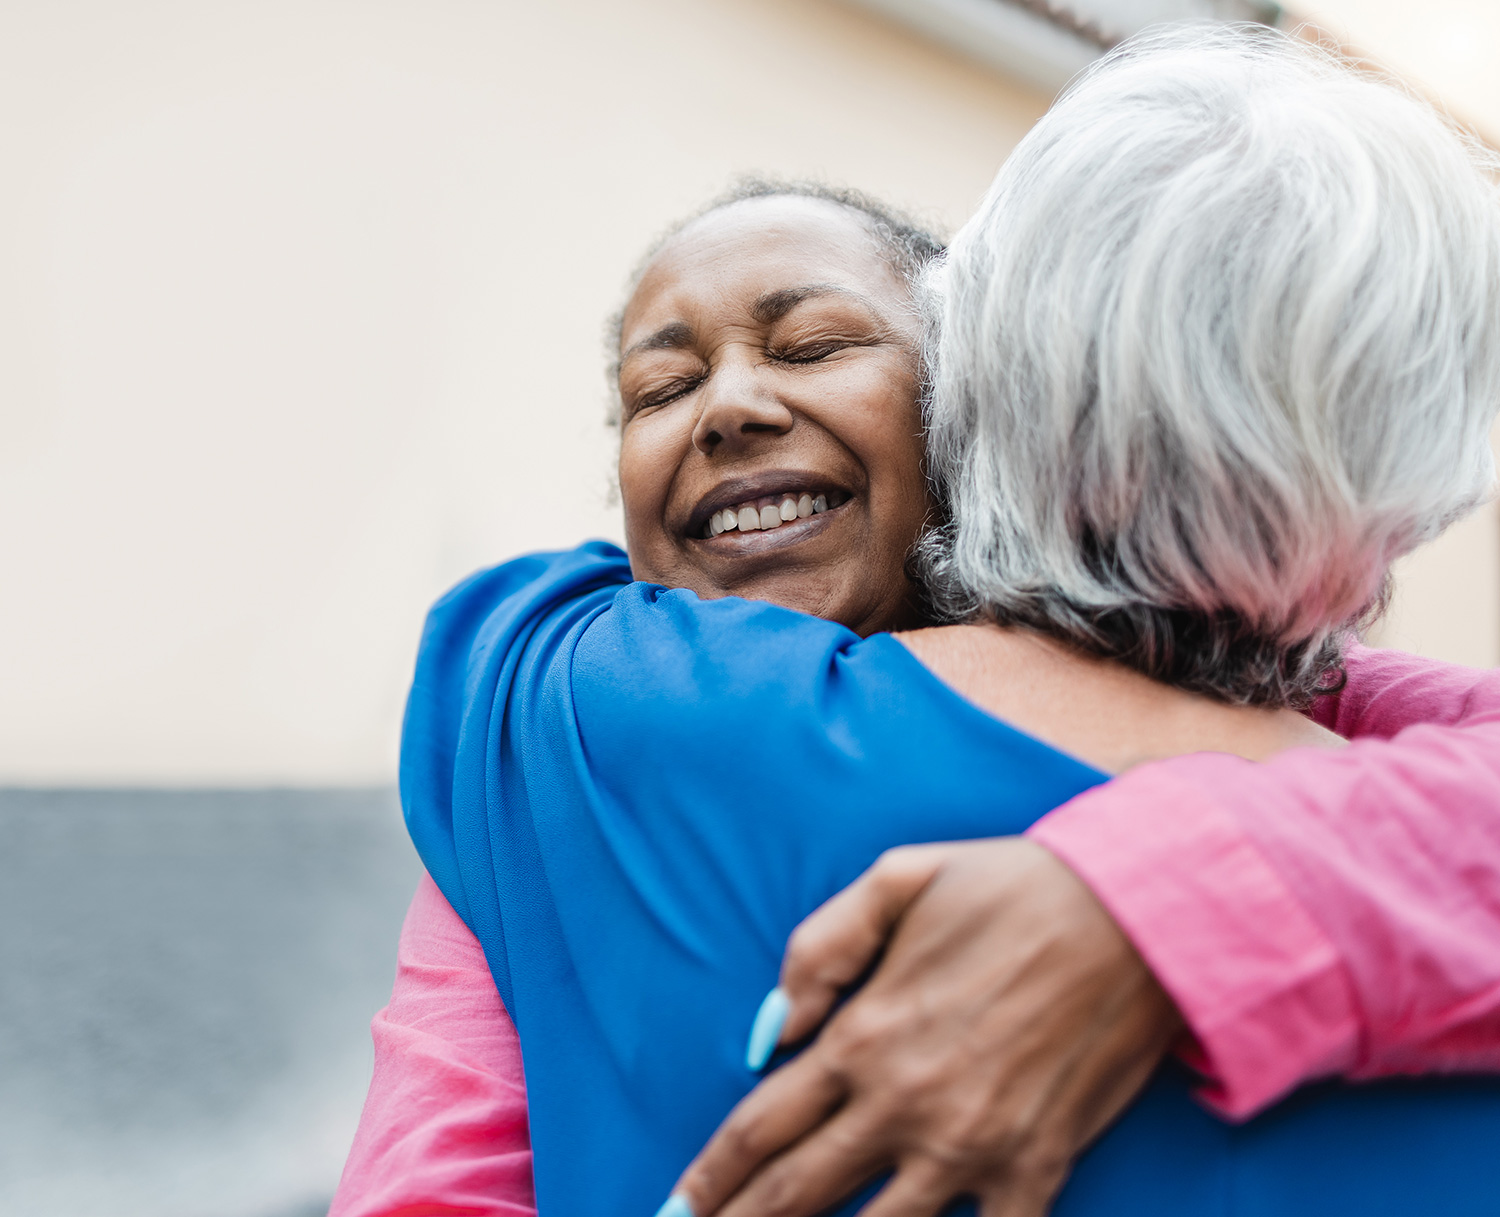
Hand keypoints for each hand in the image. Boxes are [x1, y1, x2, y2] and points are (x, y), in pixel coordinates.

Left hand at [668, 838, 1183, 1216]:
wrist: (1134, 913)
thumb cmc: (1010, 887)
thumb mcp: (896, 880)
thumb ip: (819, 949)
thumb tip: (770, 1029)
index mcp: (865, 1034)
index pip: (761, 1125)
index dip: (710, 1176)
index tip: (678, 1206)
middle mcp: (905, 1103)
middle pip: (797, 1193)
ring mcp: (972, 1146)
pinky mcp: (1038, 1166)